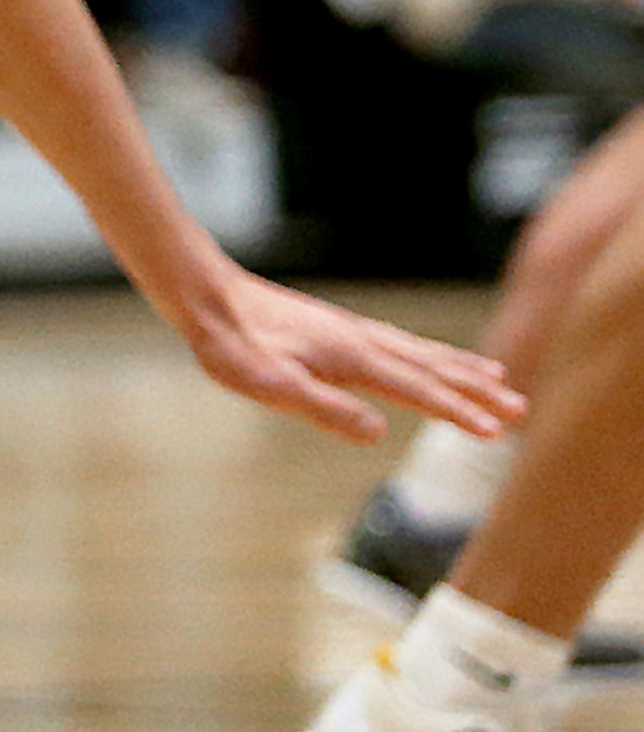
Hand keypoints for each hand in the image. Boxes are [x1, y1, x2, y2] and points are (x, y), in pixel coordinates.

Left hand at [175, 268, 522, 444]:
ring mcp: (352, 331)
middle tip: (522, 409)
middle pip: (433, 368)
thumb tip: (379, 433)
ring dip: (461, 368)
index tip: (498, 434)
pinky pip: (400, 341)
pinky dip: (429, 351)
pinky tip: (430, 357)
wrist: (209, 297)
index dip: (458, 413)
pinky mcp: (338, 328)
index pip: (419, 391)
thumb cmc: (233, 347)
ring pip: (421, 351)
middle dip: (477, 391)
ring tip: (499, 378)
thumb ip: (325, 408)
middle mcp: (362, 340)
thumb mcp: (270, 387)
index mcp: (353, 359)